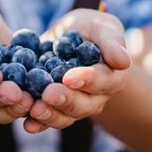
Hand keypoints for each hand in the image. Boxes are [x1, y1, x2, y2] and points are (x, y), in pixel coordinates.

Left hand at [24, 8, 130, 132]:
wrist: (67, 36)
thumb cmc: (91, 29)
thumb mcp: (102, 27)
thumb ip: (112, 41)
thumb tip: (123, 62)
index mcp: (111, 77)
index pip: (102, 81)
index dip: (86, 80)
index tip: (69, 77)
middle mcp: (95, 97)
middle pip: (82, 105)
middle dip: (65, 100)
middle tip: (48, 94)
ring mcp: (74, 105)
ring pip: (65, 116)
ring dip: (50, 115)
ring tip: (35, 109)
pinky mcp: (53, 107)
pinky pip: (47, 120)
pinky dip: (37, 123)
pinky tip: (28, 124)